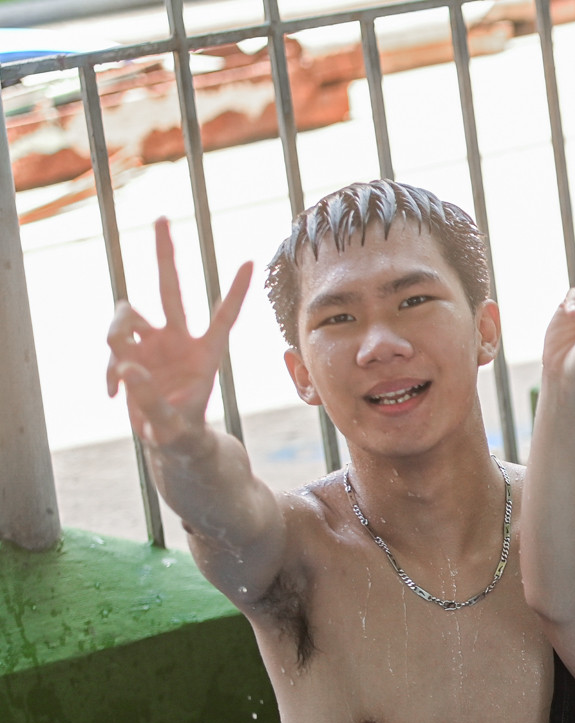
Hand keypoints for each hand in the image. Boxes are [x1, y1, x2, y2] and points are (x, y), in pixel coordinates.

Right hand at [105, 218, 249, 454]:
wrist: (167, 438)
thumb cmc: (181, 431)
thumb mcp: (171, 425)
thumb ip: (149, 400)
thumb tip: (126, 368)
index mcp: (206, 354)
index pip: (224, 317)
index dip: (235, 291)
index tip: (250, 262)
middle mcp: (178, 340)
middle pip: (170, 289)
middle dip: (165, 253)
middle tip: (161, 217)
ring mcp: (152, 342)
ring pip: (125, 316)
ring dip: (116, 336)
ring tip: (120, 379)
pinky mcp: (129, 352)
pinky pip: (111, 347)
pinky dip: (110, 372)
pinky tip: (114, 395)